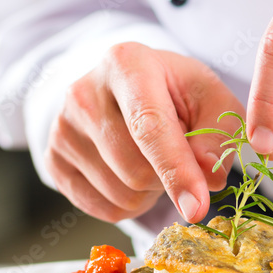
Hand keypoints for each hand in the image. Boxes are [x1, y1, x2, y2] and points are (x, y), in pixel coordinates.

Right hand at [45, 43, 242, 223]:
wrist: (124, 87)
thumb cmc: (173, 90)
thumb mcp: (208, 96)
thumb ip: (219, 133)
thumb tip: (210, 178)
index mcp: (126, 64)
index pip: (149, 127)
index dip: (176, 171)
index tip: (197, 207)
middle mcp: (84, 92)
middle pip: (135, 170)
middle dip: (167, 178)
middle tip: (174, 155)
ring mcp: (61, 128)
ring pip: (120, 194)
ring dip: (150, 192)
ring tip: (150, 160)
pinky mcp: (52, 159)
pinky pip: (101, 208)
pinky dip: (127, 204)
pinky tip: (129, 174)